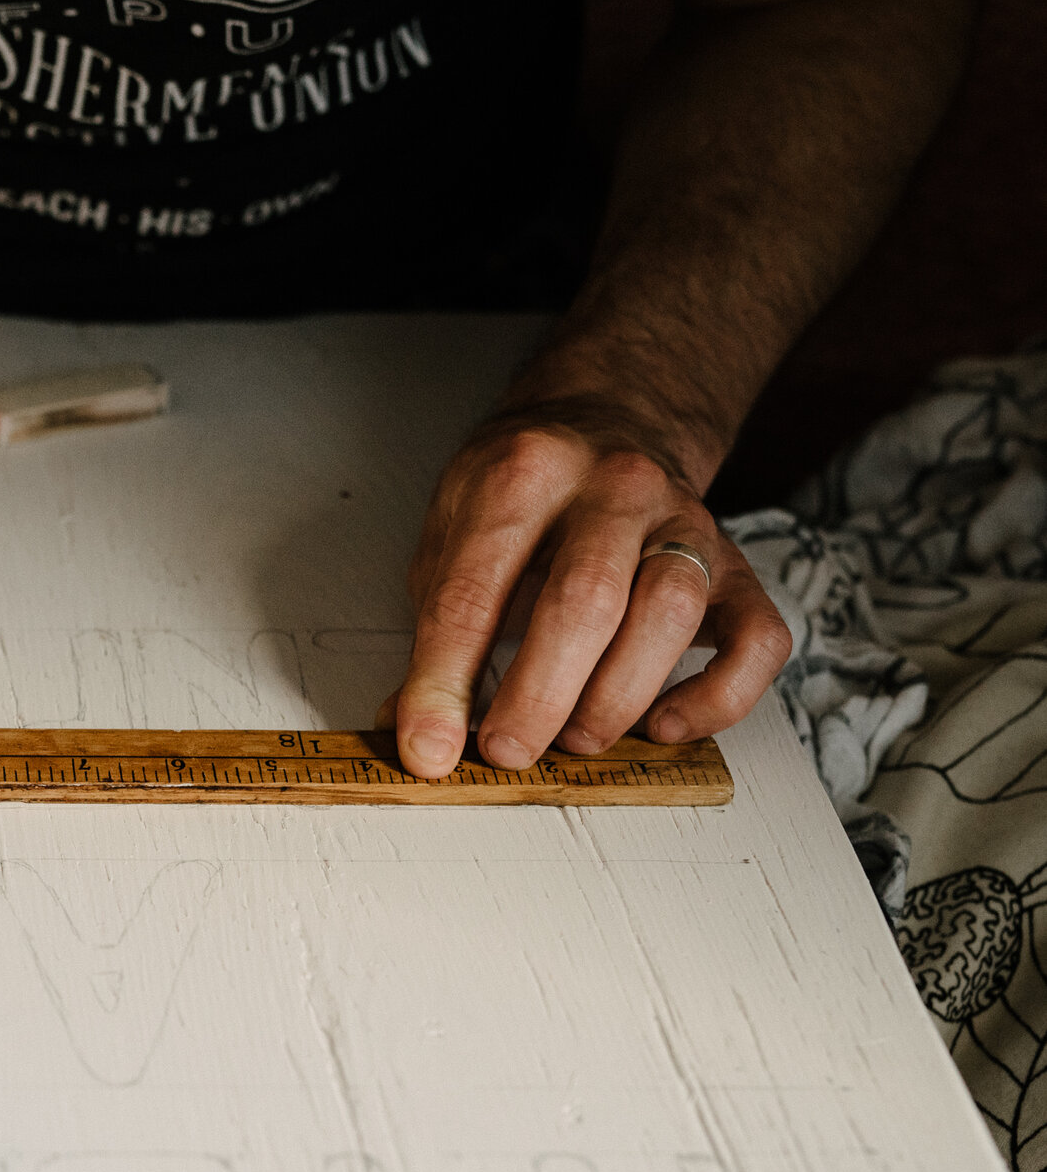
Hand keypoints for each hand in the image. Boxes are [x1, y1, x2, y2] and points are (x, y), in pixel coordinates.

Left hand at [388, 399, 790, 778]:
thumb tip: (413, 731)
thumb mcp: (452, 534)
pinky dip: (716, 698)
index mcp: (524, 474)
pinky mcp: (739, 566)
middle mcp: (615, 488)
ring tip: (573, 738)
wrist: (611, 420)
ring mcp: (686, 524)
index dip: (444, 682)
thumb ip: (434, 630)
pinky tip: (662, 725)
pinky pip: (757, 640)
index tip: (428, 748)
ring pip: (670, 614)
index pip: (473, 591)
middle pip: (583, 601)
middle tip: (507, 751)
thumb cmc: (523, 495)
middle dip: (538, 696)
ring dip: (615, 698)